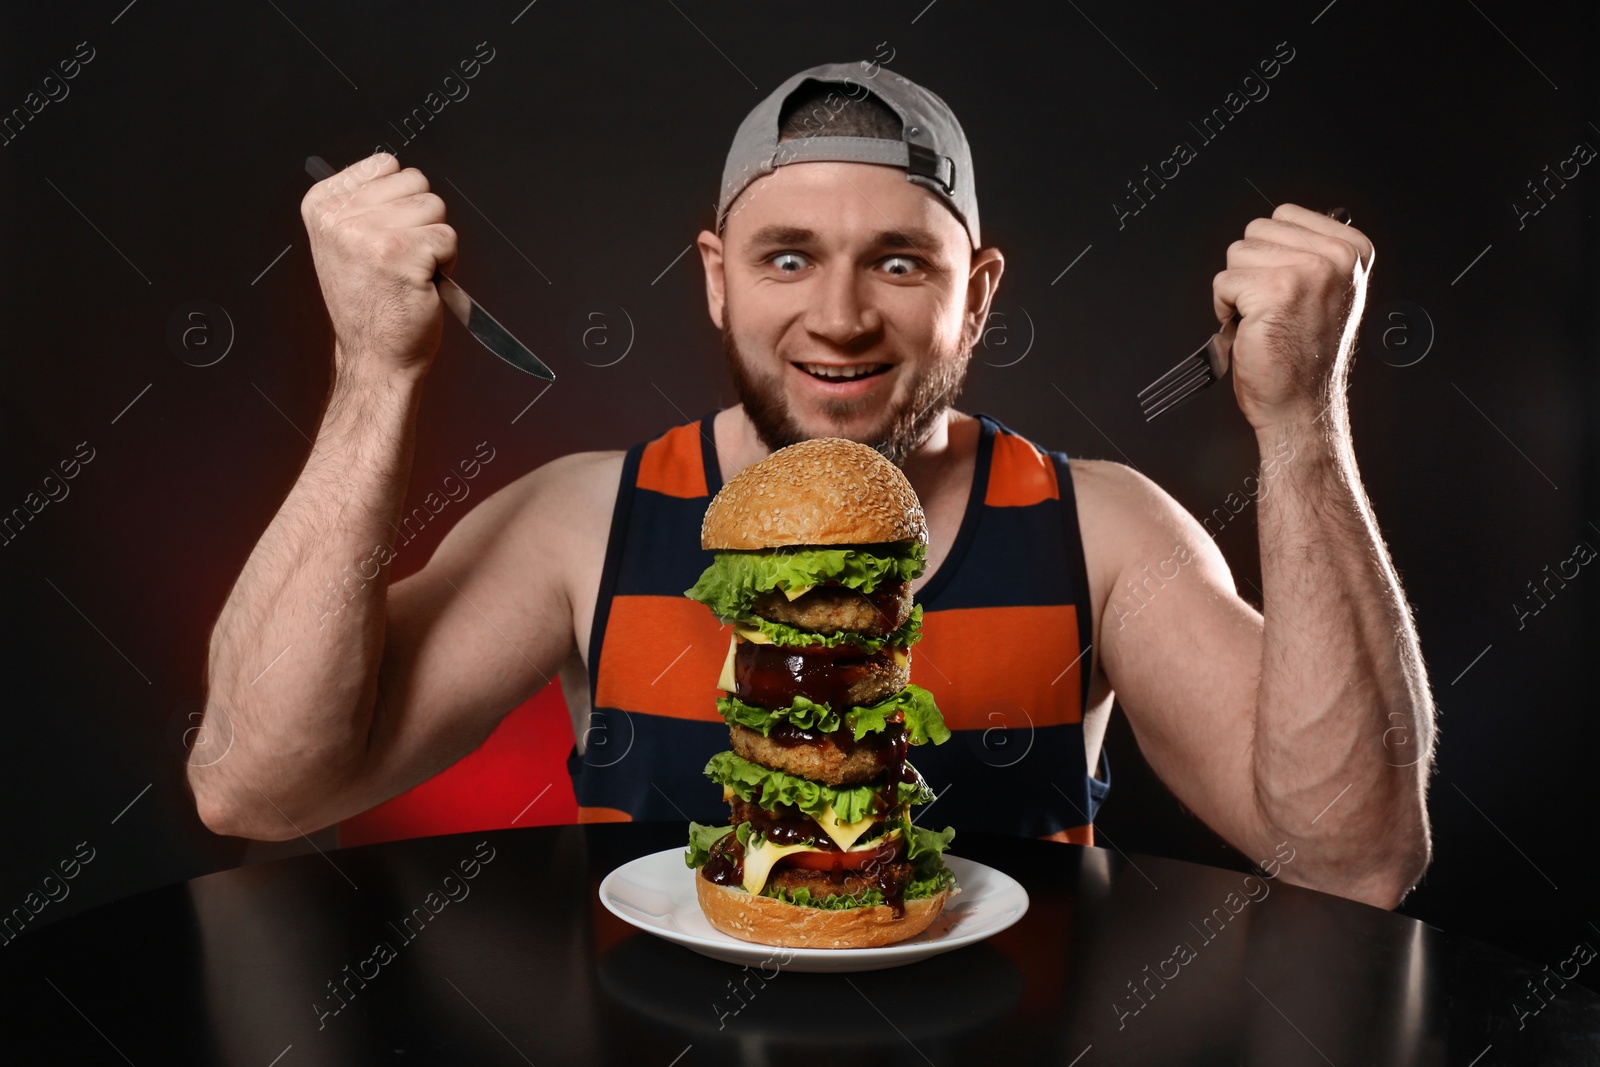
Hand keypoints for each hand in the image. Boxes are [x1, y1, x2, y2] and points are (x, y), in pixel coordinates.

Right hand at [300, 152, 456, 379]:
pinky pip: (449, 237)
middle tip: (402, 257)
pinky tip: (423, 282)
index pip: (385, 164)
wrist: (373, 356)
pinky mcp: (405, 254)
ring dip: (434, 240)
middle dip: (420, 218)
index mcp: (322, 206)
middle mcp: (340, 218)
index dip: (399, 200)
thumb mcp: (343, 242)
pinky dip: (447, 261)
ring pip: (435, 206)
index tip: (383, 235)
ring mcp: (372, 234)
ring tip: (411, 270)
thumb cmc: (369, 304)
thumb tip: (395, 171)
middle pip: (415, 181)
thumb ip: (362, 203)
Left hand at [1212, 203, 1374, 430]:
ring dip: (1238, 288)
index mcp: (1352, 250)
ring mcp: (1307, 271)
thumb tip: (1277, 225)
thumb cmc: (1305, 354)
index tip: (1285, 287)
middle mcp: (1336, 258)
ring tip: (1262, 316)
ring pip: (1237, 253)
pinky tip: (1249, 327)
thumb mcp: (1327, 289)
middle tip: (1270, 306)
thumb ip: (1310, 251)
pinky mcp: (1274, 291)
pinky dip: (1224, 307)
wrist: (1301, 403)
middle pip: (1257, 230)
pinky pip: (1223, 282)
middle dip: (1251, 269)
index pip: (1285, 215)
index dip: (1271, 252)